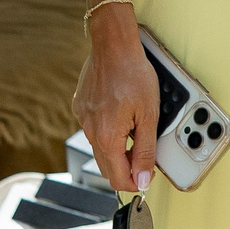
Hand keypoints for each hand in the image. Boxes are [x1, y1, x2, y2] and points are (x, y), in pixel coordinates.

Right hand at [73, 17, 157, 194]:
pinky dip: (108, 132)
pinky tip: (121, 116)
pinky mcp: (80, 107)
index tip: (147, 177)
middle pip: (107, 168)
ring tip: (136, 132)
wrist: (113, 45)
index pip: (118, 179)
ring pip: (100, 149)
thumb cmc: (133, 74)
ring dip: (117, 151)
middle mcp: (90, 131)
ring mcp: (83, 119)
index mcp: (107, 137)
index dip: (136, 183)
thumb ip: (145, 150)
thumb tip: (144, 179)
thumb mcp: (149, 115)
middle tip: (145, 158)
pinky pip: (93, 129)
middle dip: (126, 169)